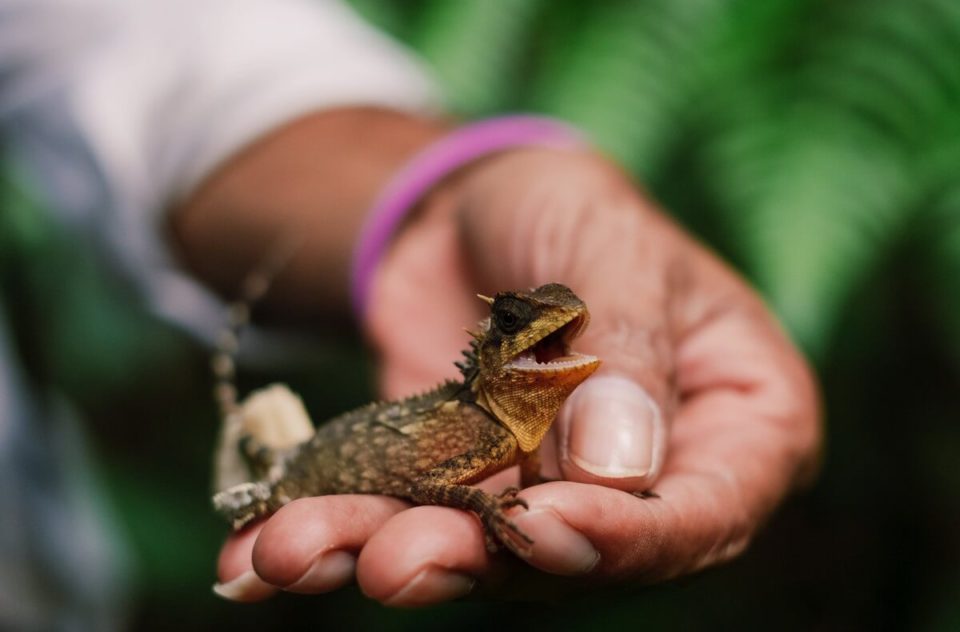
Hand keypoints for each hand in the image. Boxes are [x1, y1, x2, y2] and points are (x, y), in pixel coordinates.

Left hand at [215, 148, 820, 604]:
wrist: (464, 211)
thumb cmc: (569, 207)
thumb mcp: (610, 246)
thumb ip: (627, 352)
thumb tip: (619, 473)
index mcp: (731, 421)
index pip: (701, 511)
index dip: (626, 537)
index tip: (540, 527)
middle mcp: (642, 479)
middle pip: (576, 553)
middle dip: (479, 561)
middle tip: (393, 560)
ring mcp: (545, 495)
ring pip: (476, 554)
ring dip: (385, 554)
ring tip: (297, 551)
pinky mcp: (460, 490)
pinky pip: (403, 521)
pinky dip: (334, 534)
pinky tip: (258, 554)